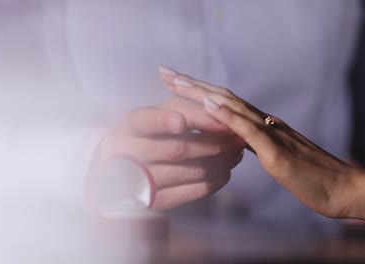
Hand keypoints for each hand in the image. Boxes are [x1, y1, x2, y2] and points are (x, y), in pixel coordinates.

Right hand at [94, 96, 244, 210]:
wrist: (127, 173)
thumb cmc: (150, 134)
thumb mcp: (158, 114)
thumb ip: (185, 108)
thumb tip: (218, 112)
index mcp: (128, 127)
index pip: (145, 122)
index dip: (164, 121)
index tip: (183, 122)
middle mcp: (129, 155)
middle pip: (176, 149)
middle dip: (214, 141)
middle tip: (237, 136)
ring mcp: (143, 182)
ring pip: (191, 171)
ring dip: (222, 160)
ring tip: (237, 150)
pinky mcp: (159, 202)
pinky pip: (195, 191)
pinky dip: (217, 179)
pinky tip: (226, 169)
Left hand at [162, 69, 359, 217]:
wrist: (342, 189)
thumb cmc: (310, 177)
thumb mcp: (276, 158)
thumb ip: (257, 145)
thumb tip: (235, 139)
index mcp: (263, 126)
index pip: (226, 102)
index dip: (198, 91)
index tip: (173, 83)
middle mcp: (266, 123)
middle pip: (224, 97)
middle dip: (191, 84)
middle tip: (164, 72)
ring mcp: (272, 135)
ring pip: (233, 107)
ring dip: (203, 93)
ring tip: (177, 82)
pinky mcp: (277, 153)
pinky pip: (250, 131)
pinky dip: (227, 116)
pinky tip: (209, 106)